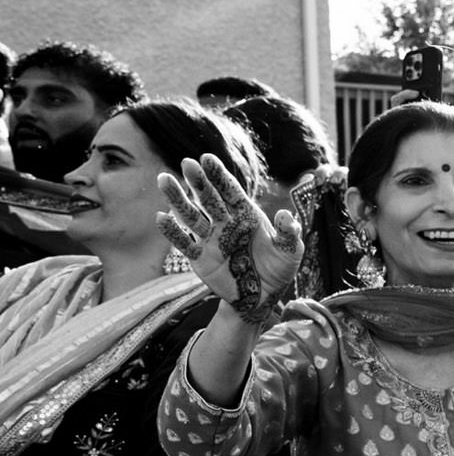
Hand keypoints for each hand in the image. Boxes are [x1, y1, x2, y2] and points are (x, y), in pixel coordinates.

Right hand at [158, 155, 301, 326]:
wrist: (264, 297)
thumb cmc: (279, 269)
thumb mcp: (290, 250)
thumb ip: (289, 232)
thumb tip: (285, 215)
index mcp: (247, 215)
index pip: (231, 191)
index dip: (219, 175)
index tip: (207, 158)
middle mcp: (226, 223)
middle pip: (208, 198)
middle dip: (198, 181)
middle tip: (186, 163)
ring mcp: (211, 239)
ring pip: (191, 215)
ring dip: (177, 199)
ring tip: (164, 179)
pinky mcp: (200, 258)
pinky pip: (184, 243)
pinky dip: (172, 231)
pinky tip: (161, 217)